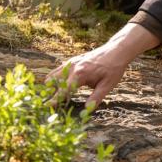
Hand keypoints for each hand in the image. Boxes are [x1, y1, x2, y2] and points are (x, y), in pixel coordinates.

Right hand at [45, 23, 160, 107]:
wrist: (116, 51)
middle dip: (49, 91)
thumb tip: (86, 110)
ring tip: (47, 93)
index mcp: (80, 74)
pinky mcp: (73, 60)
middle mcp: (73, 67)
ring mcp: (72, 62)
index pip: (64, 90)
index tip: (47, 106)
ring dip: (51, 83)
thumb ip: (95, 98)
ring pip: (55, 73)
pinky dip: (55, 76)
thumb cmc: (113, 69)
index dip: (56, 99)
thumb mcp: (107, 86)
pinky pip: (60, 68)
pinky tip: (56, 83)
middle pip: (54, 80)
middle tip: (45, 101)